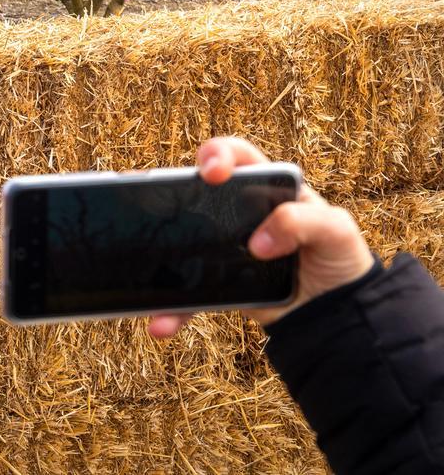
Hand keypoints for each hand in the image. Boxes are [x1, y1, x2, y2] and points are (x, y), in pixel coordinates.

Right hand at [148, 136, 373, 338]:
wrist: (340, 316)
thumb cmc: (341, 260)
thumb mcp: (337, 231)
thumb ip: (303, 221)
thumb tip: (256, 243)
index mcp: (269, 187)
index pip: (237, 157)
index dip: (218, 155)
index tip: (212, 172)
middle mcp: (241, 212)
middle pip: (194, 193)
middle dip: (166, 191)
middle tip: (150, 196)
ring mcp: (225, 248)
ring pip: (182, 243)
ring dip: (157, 254)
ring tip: (137, 262)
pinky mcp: (219, 283)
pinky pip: (188, 293)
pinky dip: (172, 309)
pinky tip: (161, 322)